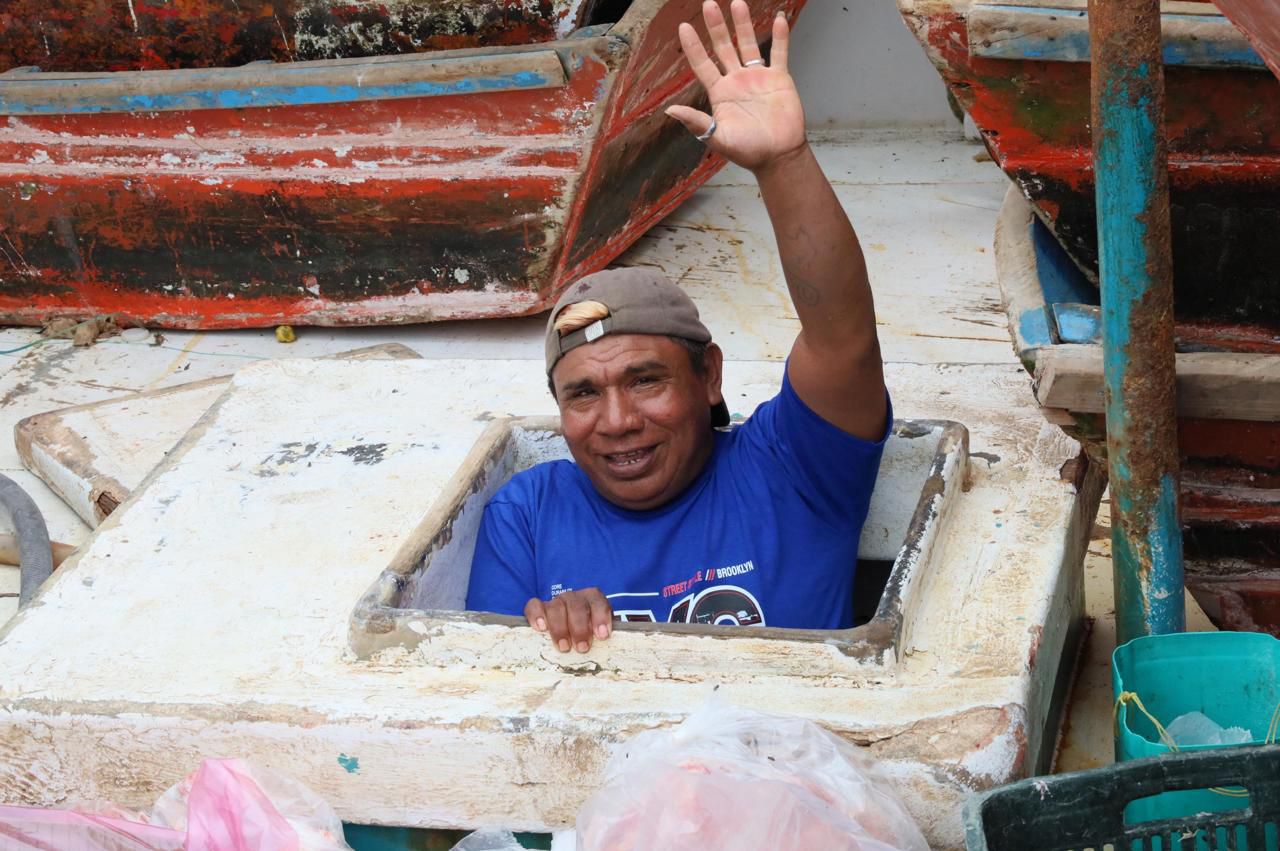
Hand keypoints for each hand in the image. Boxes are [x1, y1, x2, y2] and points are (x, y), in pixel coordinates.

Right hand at [525, 589, 612, 652]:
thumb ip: (603, 636)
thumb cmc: (588, 635)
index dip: (600, 617)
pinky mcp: (538, 608)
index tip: (602, 635)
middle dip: (580, 628)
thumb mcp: (599, 634)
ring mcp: (556, 601)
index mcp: (593, 600)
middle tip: (582, 648)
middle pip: (576, 606)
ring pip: (556, 607)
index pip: (598, 603)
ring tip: (563, 646)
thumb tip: (611, 646)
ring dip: (560, 628)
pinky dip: (537, 615)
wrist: (571, 631)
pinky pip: (534, 606)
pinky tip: (541, 628)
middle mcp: (574, 598)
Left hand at [667, 0, 806, 173]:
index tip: (684, 27)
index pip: (702, 64)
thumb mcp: (719, 139)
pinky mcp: (779, 78)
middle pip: (723, 48)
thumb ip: (697, 123)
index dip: (693, 47)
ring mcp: (758, 77)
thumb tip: (670, 110)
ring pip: (748, 44)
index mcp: (720, 93)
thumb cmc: (749, 152)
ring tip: (737, 3)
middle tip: (709, 4)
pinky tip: (778, 19)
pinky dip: (780, 37)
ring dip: (743, 24)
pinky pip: (779, 53)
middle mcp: (736, 81)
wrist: (778, 156)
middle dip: (716, 26)